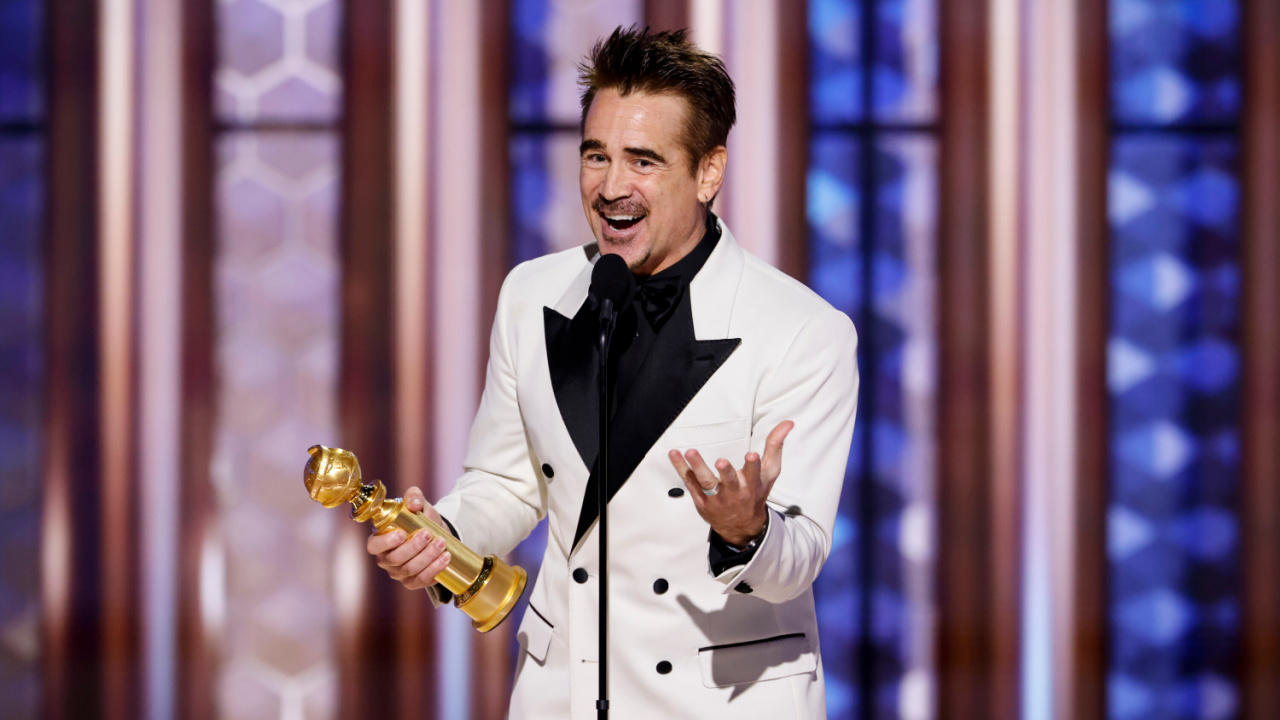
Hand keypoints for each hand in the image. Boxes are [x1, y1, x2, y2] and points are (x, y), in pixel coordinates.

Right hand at [365, 486, 450, 590]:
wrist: (436, 534)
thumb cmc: (420, 519)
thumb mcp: (417, 504)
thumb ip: (413, 496)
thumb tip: (414, 505)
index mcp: (380, 541)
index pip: (374, 546)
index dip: (386, 542)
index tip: (402, 533)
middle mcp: (386, 559)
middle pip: (396, 559)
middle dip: (414, 547)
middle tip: (429, 534)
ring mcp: (399, 573)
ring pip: (411, 569)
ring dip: (428, 556)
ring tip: (441, 543)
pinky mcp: (413, 582)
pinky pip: (422, 580)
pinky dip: (435, 569)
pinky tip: (445, 558)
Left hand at [668, 420, 793, 546]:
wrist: (741, 526)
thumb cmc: (756, 493)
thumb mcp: (770, 472)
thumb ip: (776, 446)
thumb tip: (788, 423)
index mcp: (752, 485)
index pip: (754, 474)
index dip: (752, 465)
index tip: (752, 455)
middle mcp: (734, 492)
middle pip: (728, 482)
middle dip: (726, 472)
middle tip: (721, 462)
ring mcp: (716, 498)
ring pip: (706, 482)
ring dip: (698, 467)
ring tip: (690, 452)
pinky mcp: (701, 500)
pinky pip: (690, 482)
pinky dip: (681, 468)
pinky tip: (674, 454)